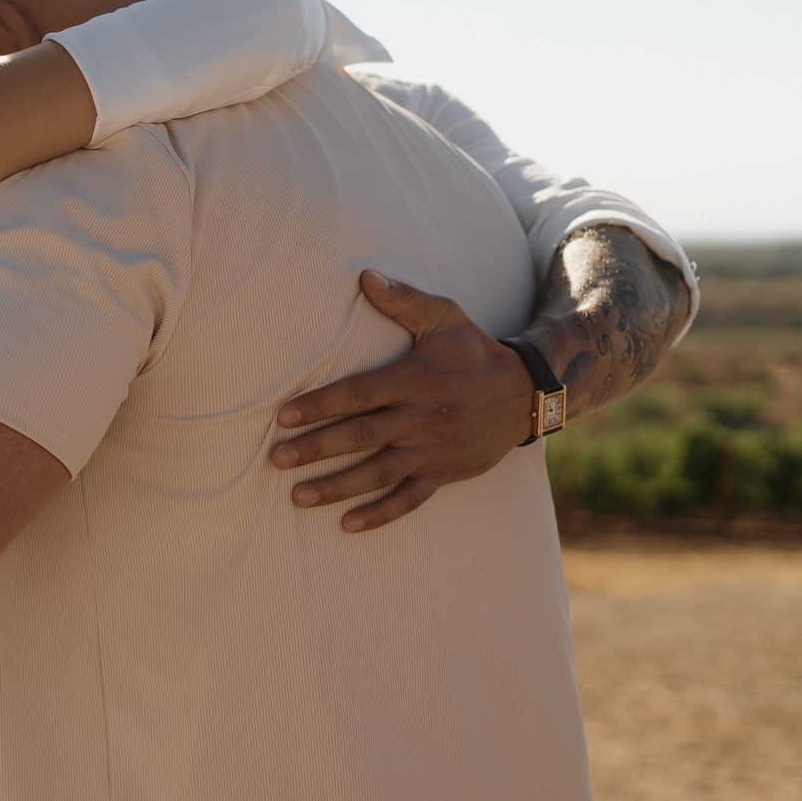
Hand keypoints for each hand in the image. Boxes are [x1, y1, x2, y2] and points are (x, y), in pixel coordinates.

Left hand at [270, 270, 533, 532]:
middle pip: (362, 436)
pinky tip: (347, 524)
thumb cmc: (473, 351)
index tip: (283, 416)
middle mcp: (422, 418)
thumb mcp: (445, 318)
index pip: (359, 393)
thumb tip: (364, 276)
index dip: (320, 405)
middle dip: (316, 449)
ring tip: (297, 497)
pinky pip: (410, 499)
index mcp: (416, 379)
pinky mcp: (445, 473)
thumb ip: (404, 301)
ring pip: (379, 473)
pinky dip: (380, 514)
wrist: (526, 393)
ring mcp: (433, 450)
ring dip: (338, 487)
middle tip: (276, 458)